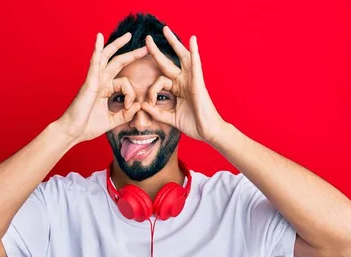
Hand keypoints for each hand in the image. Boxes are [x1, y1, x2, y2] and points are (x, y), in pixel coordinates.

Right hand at [57, 32, 148, 143]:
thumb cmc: (87, 126)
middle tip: (146, 47)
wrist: (72, 132)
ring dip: (117, 45)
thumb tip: (138, 106)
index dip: (132, 94)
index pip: (124, 83)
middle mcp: (100, 82)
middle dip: (132, 54)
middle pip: (117, 62)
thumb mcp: (112, 121)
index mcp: (105, 90)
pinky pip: (94, 63)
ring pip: (107, 57)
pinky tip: (99, 38)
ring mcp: (94, 80)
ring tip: (128, 36)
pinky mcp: (89, 82)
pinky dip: (97, 49)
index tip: (130, 107)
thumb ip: (125, 115)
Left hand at [140, 26, 226, 142]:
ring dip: (174, 43)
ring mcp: (192, 80)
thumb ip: (157, 112)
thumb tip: (142, 105)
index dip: (152, 90)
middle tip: (147, 39)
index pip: (160, 81)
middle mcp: (184, 82)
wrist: (208, 132)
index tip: (149, 103)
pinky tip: (193, 40)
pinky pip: (196, 65)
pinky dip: (194, 52)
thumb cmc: (194, 125)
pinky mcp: (198, 83)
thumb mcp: (171, 118)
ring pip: (182, 57)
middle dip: (158, 51)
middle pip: (169, 62)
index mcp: (178, 89)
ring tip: (166, 30)